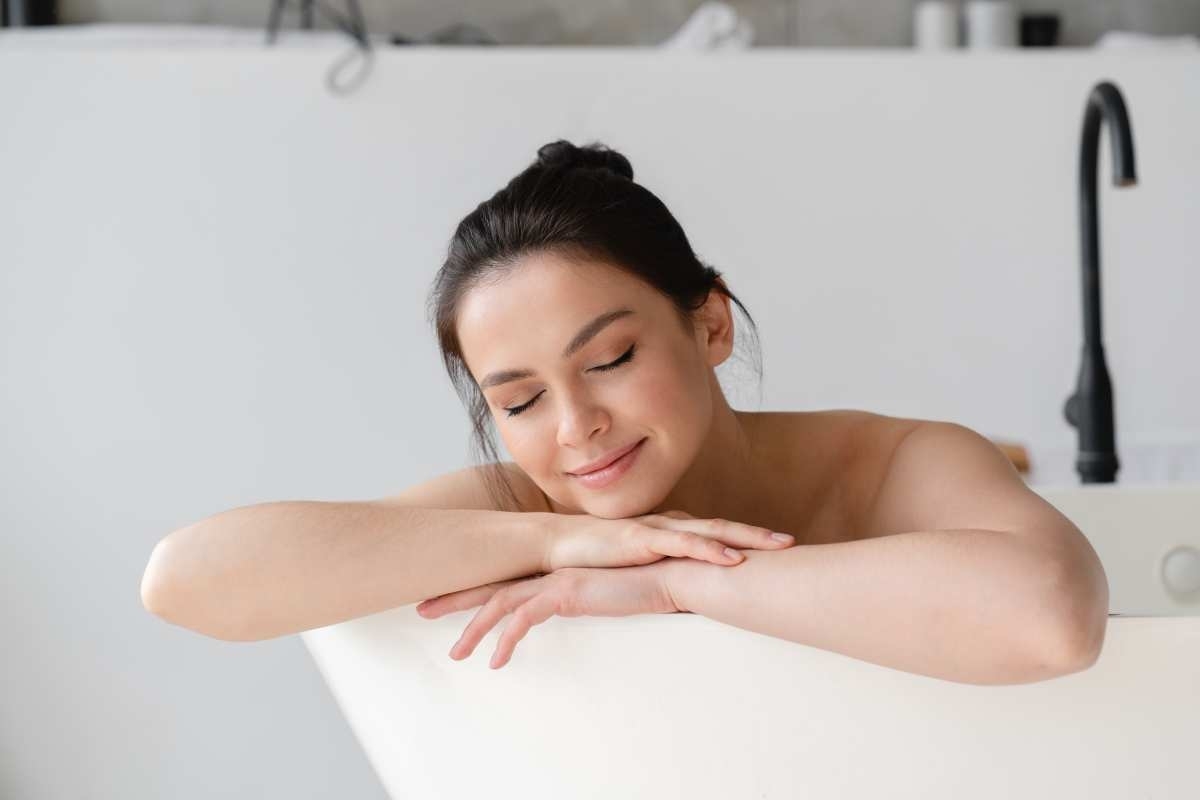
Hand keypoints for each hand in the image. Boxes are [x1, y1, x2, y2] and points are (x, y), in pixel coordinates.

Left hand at [415, 561, 680, 669]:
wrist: (669, 572)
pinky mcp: (564, 593)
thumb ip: (585, 594)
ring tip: (456, 655)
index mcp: (553, 569)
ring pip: (498, 603)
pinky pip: (523, 620)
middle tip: (422, 609)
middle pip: (489, 584)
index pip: (504, 577)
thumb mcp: (605, 590)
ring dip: (472, 629)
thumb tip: (575, 602)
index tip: (447, 597)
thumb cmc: (645, 581)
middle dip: (453, 598)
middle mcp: (547, 570)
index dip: (473, 587)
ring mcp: (553, 579)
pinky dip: (506, 641)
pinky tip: (496, 662)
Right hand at [545, 509, 794, 570]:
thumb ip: (660, 572)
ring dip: (747, 537)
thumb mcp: (637, 567)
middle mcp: (670, 525)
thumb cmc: (596, 558)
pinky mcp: (643, 539)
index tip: (779, 549)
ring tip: (778, 545)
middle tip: (793, 543)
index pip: (717, 534)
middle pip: (724, 528)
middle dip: (760, 535)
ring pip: (711, 531)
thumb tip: (684, 594)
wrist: (558, 545)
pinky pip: (684, 545)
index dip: (749, 540)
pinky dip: (711, 550)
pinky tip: (733, 558)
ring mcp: (659, 530)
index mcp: (671, 531)